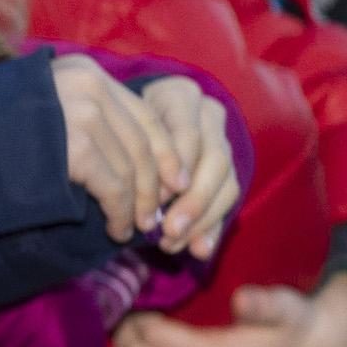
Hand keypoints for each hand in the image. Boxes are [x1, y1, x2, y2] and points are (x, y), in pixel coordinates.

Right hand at [52, 54, 169, 242]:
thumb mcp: (47, 106)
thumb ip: (87, 114)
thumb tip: (134, 154)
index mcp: (85, 71)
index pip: (145, 113)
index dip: (165, 153)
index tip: (175, 182)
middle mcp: (89, 86)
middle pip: (143, 143)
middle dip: (155, 185)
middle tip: (155, 215)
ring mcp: (83, 115)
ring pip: (132, 169)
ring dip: (138, 205)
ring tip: (134, 227)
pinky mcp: (75, 149)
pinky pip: (114, 189)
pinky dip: (120, 215)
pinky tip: (117, 230)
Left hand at [135, 74, 243, 258]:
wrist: (135, 120)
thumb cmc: (117, 124)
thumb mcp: (117, 128)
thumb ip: (133, 150)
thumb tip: (144, 198)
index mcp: (179, 96)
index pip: (187, 134)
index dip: (174, 169)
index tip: (156, 198)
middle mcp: (209, 115)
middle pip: (215, 161)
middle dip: (193, 201)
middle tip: (169, 230)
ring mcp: (224, 141)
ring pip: (227, 183)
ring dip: (202, 220)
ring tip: (173, 243)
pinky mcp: (228, 168)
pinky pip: (228, 200)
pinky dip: (212, 227)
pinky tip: (199, 250)